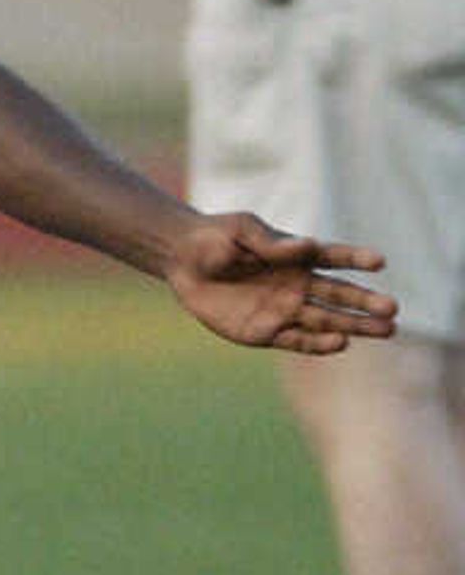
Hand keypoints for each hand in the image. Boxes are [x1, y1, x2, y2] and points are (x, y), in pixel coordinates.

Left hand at [162, 212, 394, 354]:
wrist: (181, 261)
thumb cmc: (215, 238)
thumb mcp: (241, 231)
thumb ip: (270, 243)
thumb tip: (305, 246)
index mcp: (298, 257)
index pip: (335, 258)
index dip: (356, 259)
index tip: (380, 262)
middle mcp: (298, 285)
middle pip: (339, 295)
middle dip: (365, 303)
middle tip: (392, 310)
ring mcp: (283, 310)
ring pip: (326, 321)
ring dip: (355, 326)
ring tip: (387, 331)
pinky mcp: (264, 332)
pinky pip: (296, 340)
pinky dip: (318, 343)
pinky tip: (340, 343)